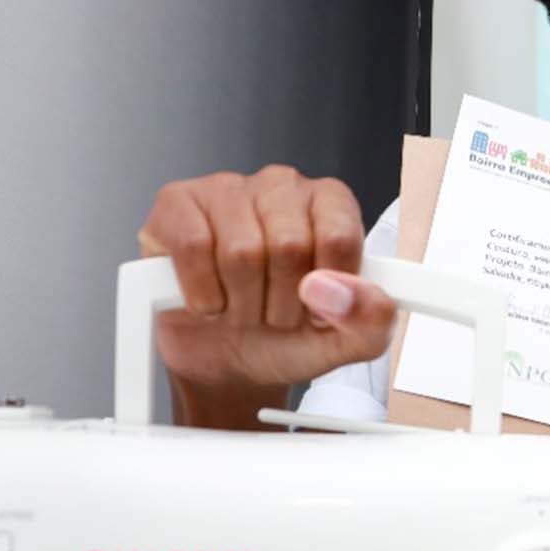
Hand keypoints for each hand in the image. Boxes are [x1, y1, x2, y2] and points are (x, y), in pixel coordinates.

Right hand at [137, 167, 396, 424]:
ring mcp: (227, 189)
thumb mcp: (348, 342)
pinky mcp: (177, 203)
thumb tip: (338, 290)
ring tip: (242, 306)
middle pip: (289, 246)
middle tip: (273, 313)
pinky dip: (202, 292)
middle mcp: (281, 186)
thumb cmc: (287, 337)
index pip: (339, 237)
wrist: (230, 365)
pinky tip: (207, 299)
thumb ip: (372, 318)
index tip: (318, 307)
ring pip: (240, 251)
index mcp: (331, 204)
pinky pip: (194, 248)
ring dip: (241, 303)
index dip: (327, 289)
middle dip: (281, 302)